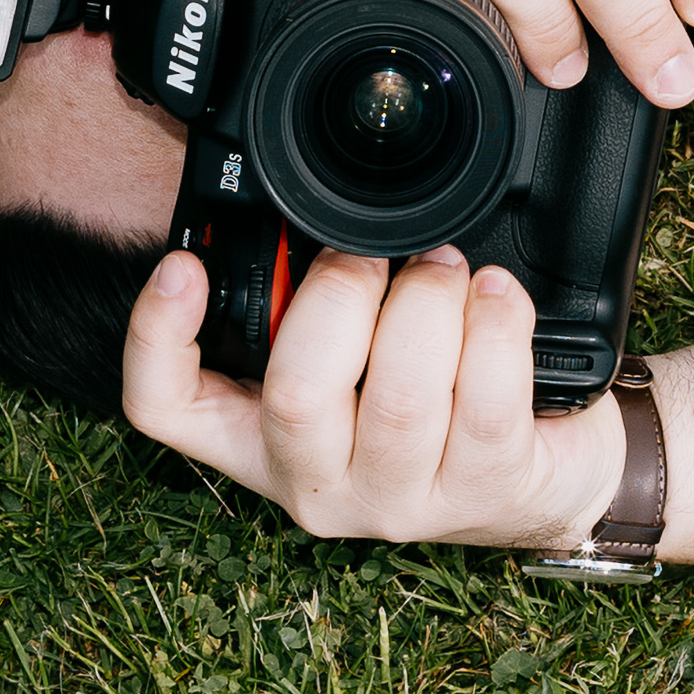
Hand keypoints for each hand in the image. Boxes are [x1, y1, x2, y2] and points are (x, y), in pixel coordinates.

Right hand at [122, 244, 625, 550]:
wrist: (537, 475)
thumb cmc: (435, 395)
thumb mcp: (355, 349)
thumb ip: (315, 287)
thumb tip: (313, 196)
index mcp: (264, 435)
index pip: (167, 409)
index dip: (155, 338)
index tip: (182, 266)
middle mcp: (320, 480)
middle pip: (295, 394)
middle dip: (342, 291)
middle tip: (379, 252)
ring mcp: (402, 497)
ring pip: (399, 397)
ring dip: (428, 300)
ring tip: (448, 265)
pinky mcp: (486, 492)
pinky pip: (487, 401)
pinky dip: (496, 324)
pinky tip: (499, 295)